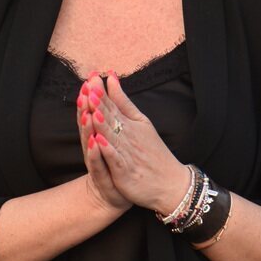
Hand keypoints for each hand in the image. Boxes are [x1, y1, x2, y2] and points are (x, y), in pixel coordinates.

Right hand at [76, 78, 130, 213]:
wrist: (115, 195)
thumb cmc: (114, 161)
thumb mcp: (114, 132)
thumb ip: (111, 108)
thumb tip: (110, 80)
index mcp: (96, 135)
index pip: (91, 112)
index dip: (90, 96)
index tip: (91, 79)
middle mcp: (92, 147)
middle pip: (87, 125)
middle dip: (85, 108)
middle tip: (85, 92)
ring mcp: (96, 162)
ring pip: (89, 143)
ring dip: (88, 129)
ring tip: (88, 114)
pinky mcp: (103, 177)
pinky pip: (98, 164)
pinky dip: (97, 153)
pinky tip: (96, 142)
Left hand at [82, 71, 189, 213]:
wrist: (171, 183)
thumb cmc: (153, 152)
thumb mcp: (140, 121)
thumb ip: (122, 101)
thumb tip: (111, 77)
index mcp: (129, 123)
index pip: (113, 106)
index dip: (101, 93)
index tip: (92, 77)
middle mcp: (128, 137)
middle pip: (112, 119)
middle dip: (100, 104)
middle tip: (90, 88)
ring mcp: (127, 154)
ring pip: (112, 137)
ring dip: (102, 124)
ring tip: (93, 110)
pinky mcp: (126, 172)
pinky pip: (116, 160)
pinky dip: (108, 150)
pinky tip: (99, 142)